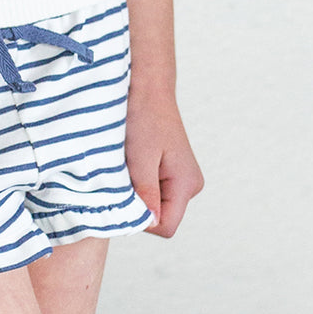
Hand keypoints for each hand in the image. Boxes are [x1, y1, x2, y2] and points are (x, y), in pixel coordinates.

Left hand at [125, 87, 203, 237]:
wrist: (147, 86)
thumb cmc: (143, 117)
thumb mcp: (140, 158)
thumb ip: (146, 193)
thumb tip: (151, 224)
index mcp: (187, 184)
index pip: (166, 227)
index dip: (142, 219)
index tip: (123, 194)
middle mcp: (190, 184)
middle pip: (160, 216)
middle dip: (138, 202)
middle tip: (124, 173)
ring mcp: (181, 177)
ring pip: (154, 202)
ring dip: (136, 189)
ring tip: (128, 162)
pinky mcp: (171, 169)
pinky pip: (152, 187)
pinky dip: (138, 179)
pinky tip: (131, 159)